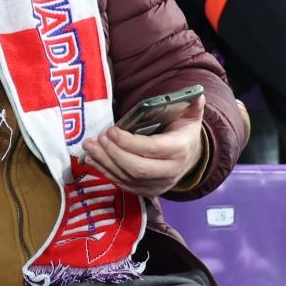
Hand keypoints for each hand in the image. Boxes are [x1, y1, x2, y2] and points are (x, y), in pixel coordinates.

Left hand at [81, 94, 206, 198]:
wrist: (188, 158)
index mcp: (180, 150)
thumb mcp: (190, 117)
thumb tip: (196, 93)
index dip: (129, 142)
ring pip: (127, 178)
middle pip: (137, 167)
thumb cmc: (183, 133)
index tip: (111, 131)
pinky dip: (105, 171)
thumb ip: (192, 105)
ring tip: (89, 147)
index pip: (152, 149)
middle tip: (97, 139)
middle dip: (113, 153)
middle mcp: (170, 171)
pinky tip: (92, 159)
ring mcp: (158, 185)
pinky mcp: (146, 192)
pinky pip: (123, 184)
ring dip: (104, 162)